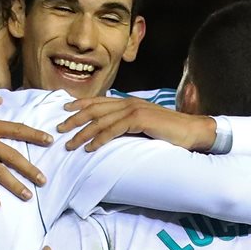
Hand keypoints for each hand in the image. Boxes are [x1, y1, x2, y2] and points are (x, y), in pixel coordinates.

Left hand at [57, 96, 216, 151]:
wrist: (191, 131)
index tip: (64, 111)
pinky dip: (99, 139)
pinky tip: (90, 148)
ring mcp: (134, 109)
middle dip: (74, 119)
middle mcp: (128, 102)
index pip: (98, 101)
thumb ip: (127, 125)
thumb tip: (110, 132)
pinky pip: (113, 130)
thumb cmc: (169, 132)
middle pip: (94, 109)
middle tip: (59, 129)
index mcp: (128, 102)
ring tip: (70, 144)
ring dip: (83, 133)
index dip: (80, 105)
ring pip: (101, 120)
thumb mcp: (144, 126)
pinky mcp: (139, 119)